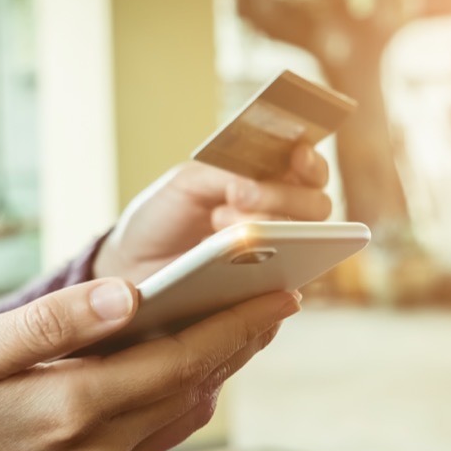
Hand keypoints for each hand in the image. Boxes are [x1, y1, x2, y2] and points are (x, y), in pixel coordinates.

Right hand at [0, 278, 299, 450]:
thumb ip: (53, 325)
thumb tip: (126, 295)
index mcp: (70, 406)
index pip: (179, 360)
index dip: (235, 325)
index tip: (276, 294)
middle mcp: (95, 447)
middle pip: (193, 387)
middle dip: (240, 342)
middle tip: (275, 301)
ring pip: (180, 415)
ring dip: (217, 370)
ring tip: (240, 327)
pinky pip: (154, 435)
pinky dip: (183, 398)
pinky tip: (185, 372)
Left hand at [94, 142, 331, 283]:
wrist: (134, 265)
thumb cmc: (163, 217)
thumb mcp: (190, 181)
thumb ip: (228, 173)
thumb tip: (253, 186)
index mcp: (268, 183)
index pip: (310, 171)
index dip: (311, 163)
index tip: (297, 155)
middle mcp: (280, 219)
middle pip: (316, 207)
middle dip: (282, 195)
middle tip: (238, 195)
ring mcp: (278, 258)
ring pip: (305, 243)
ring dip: (267, 226)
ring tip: (223, 221)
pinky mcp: (264, 296)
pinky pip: (282, 286)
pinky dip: (263, 267)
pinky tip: (233, 256)